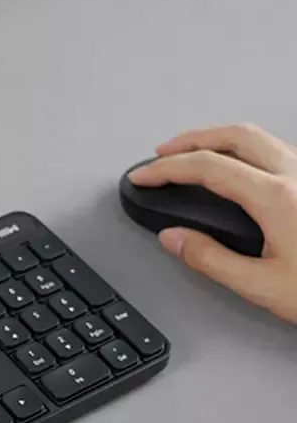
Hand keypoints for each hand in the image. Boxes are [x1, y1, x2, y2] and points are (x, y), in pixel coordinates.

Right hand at [129, 124, 296, 324]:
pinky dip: (247, 151)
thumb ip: (210, 259)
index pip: (207, 167)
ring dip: (220, 140)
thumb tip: (176, 239)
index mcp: (278, 198)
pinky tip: (241, 168)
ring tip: (195, 154)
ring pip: (260, 138)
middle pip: (235, 136)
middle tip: (163, 154)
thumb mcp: (262, 286)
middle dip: (191, 140)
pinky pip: (279, 151)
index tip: (143, 176)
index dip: (166, 169)